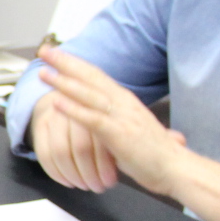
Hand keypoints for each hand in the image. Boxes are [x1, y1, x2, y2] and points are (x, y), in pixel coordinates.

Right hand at [29, 87, 120, 192]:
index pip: (99, 141)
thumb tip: (122, 165)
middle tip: (99, 188)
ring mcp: (53, 117)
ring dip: (74, 176)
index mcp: (95, 107)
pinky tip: (68, 183)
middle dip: (90, 173)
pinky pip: (44, 155)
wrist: (65, 99)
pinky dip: (56, 174)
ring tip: (86, 187)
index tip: (111, 182)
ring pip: (61, 152)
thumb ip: (113, 139)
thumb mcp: (109, 125)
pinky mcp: (39, 127)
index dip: (104, 165)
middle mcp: (73, 109)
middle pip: (80, 147)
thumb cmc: (95, 119)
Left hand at [34, 44, 187, 195]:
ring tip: (44, 73)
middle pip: (90, 77)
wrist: (175, 168)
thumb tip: (105, 119)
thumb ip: (118, 120)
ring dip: (63, 82)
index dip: (75, 63)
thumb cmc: (155, 154)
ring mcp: (121, 117)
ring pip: (88, 94)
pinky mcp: (119, 134)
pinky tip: (57, 103)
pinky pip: (92, 119)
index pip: (96, 75)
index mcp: (125, 100)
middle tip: (44, 51)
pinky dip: (74, 110)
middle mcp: (123, 102)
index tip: (55, 54)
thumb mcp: (132, 129)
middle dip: (65, 62)